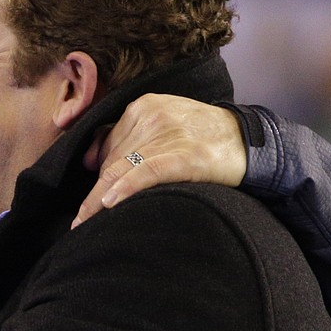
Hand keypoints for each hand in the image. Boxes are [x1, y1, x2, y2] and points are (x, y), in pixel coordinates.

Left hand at [73, 94, 245, 227]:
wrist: (250, 142)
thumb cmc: (203, 138)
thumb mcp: (164, 125)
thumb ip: (128, 137)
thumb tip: (90, 161)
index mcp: (142, 107)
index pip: (108, 146)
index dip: (95, 176)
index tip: (82, 201)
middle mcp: (149, 115)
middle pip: (111, 161)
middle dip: (94, 193)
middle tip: (80, 220)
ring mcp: (167, 134)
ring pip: (120, 169)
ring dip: (97, 200)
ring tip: (83, 224)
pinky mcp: (183, 155)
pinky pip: (144, 172)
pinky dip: (124, 189)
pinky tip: (107, 204)